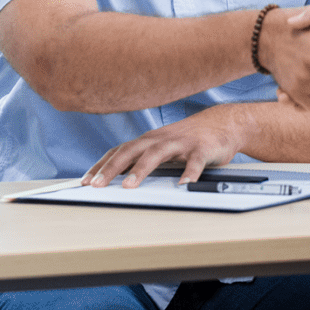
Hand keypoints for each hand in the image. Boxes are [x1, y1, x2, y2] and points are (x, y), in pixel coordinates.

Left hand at [81, 104, 252, 187]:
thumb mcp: (163, 147)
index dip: (101, 165)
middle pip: (132, 150)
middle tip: (97, 185)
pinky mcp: (202, 148)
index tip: (85, 182)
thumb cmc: (189, 139)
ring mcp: (181, 142)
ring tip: (129, 186)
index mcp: (149, 140)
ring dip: (142, 169)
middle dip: (112, 168)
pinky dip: (189, 172)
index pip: (119, 151)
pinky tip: (184, 185)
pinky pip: (195, 161)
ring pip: (158, 153)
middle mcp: (161, 139)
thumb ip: (143, 159)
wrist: (224, 123)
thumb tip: (116, 179)